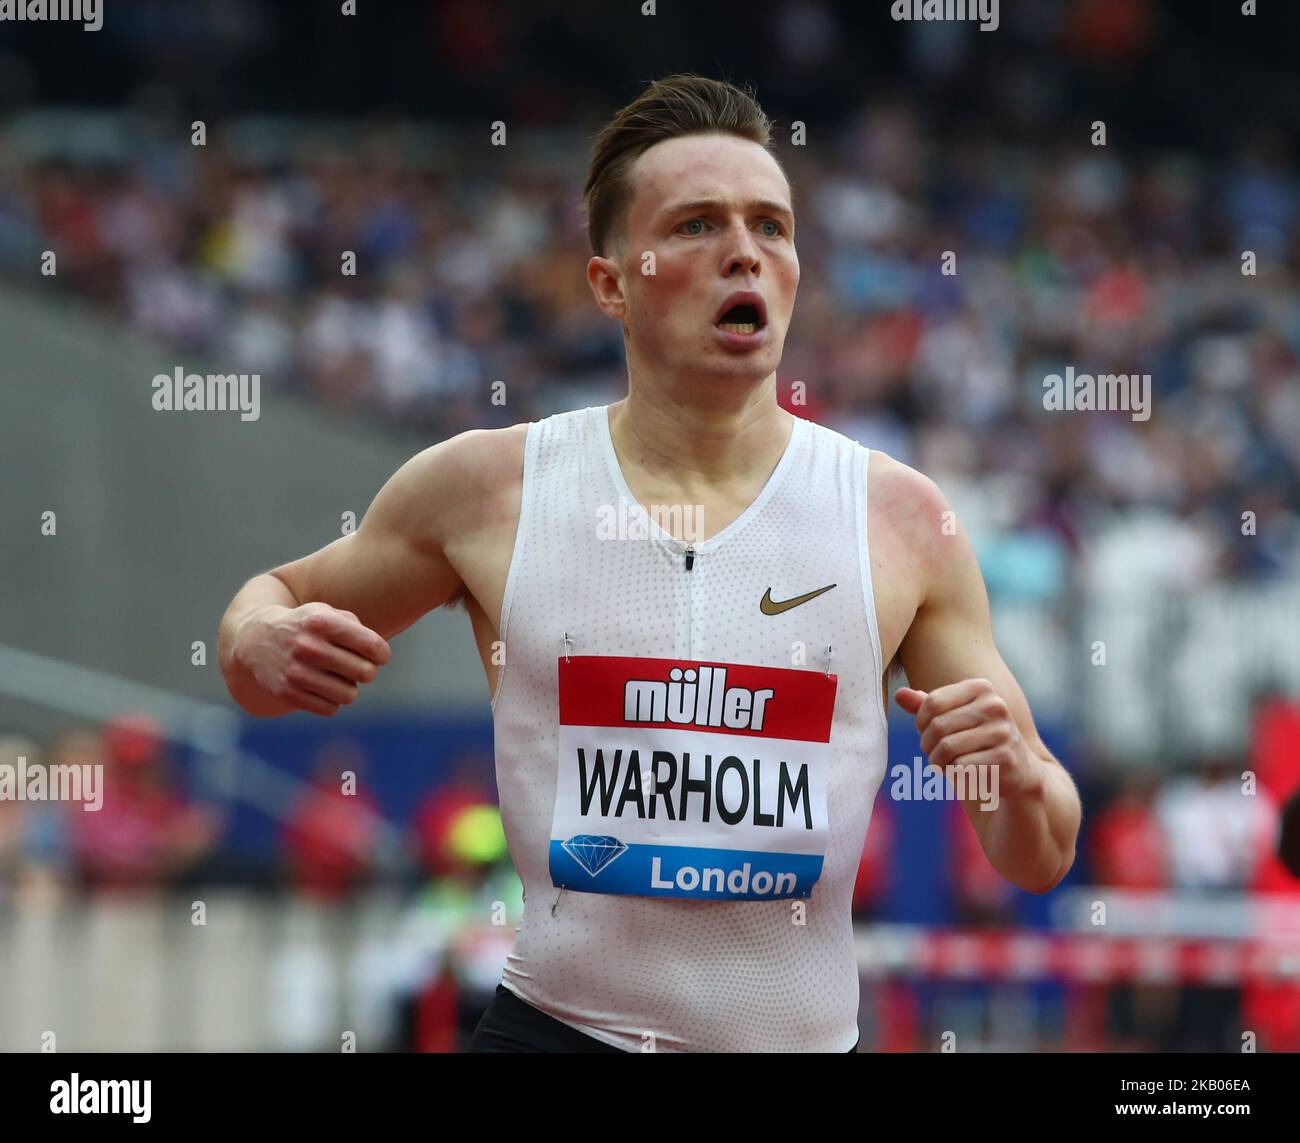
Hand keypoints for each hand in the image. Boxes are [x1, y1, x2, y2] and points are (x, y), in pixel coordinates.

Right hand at [234, 602, 391, 715]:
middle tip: (358, 667)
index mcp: (322, 622)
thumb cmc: (303, 626)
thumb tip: (377, 653)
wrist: (253, 641)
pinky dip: (330, 701)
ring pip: (350, 695)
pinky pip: (330, 709)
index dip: (381, 654)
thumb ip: (354, 625)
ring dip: (348, 688)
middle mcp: (309, 647)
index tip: (378, 655)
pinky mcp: (287, 694)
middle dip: (367, 671)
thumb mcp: (324, 613)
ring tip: (336, 677)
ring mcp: (296, 672)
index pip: (372, 646)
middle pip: (366, 673)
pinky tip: (320, 687)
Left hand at [895, 679, 1038, 798]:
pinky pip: (961, 767)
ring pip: (946, 748)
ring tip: (945, 765)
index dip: (921, 722)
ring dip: (938, 762)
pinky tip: (962, 774)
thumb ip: (926, 706)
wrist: (1017, 772)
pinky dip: (954, 774)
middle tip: (935, 755)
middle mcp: (995, 705)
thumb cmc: (976, 741)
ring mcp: (1003, 731)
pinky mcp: (1006, 758)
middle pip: (937, 726)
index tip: (928, 733)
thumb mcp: (953, 718)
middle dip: (928, 746)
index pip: (932, 702)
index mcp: (981, 688)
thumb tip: (899, 694)